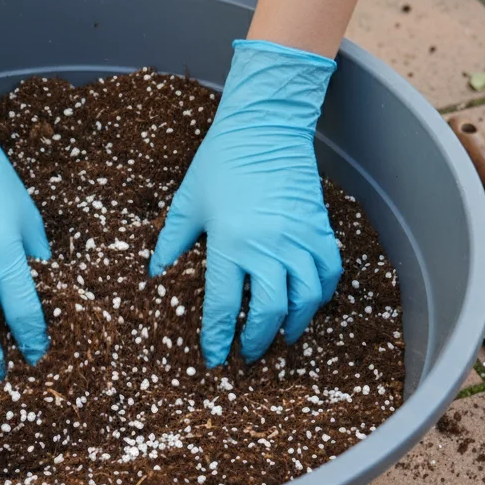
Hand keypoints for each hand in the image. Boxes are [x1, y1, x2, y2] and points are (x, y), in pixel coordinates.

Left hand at [149, 40, 342, 366]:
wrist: (265, 126)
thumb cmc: (219, 162)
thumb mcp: (187, 203)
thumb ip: (171, 241)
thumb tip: (155, 273)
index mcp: (229, 244)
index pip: (225, 308)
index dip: (219, 339)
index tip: (214, 358)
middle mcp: (268, 247)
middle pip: (270, 312)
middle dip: (258, 342)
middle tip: (247, 355)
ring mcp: (298, 238)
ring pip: (306, 298)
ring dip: (295, 325)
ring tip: (283, 338)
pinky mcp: (319, 228)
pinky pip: (329, 272)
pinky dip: (322, 294)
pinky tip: (308, 304)